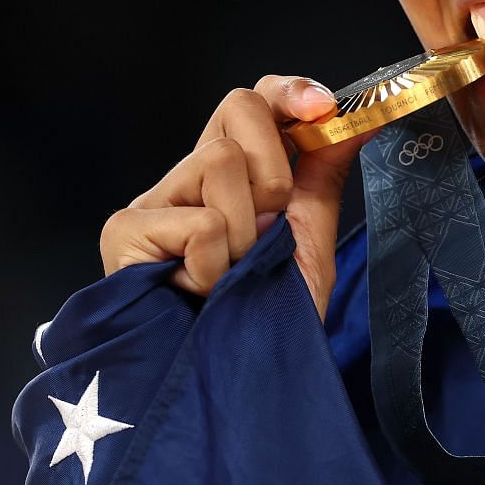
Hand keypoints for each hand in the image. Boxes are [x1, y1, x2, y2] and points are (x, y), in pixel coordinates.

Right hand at [99, 75, 376, 317]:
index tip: (323, 108)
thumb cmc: (265, 321)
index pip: (251, 101)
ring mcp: (151, 204)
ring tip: (232, 275)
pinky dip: (218, 267)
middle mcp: (185, 180)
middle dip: (275, 169)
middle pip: (236, 108)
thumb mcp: (307, 241)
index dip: (287, 92)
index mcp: (228, 178)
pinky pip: (201, 222)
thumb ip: (322, 176)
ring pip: (221, 161)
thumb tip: (359, 118)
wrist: (232, 391)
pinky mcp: (125, 234)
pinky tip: (203, 295)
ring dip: (247, 230)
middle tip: (268, 231)